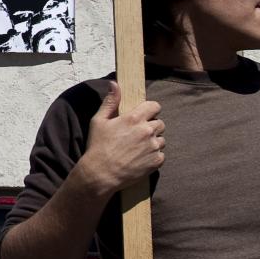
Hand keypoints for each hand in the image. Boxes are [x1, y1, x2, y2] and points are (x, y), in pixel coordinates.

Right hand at [80, 81, 164, 196]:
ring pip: (161, 140)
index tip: (145, 115)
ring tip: (140, 148)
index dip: (151, 110)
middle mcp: (147, 131)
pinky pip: (161, 155)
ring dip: (154, 142)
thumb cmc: (98, 147)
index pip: (155, 106)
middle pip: (160, 123)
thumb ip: (110, 101)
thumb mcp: (99, 121)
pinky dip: (154, 157)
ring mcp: (152, 147)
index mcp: (134, 118)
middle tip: (139, 135)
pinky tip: (142, 159)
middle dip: (152, 126)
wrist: (100, 175)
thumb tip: (115, 84)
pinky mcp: (155, 162)